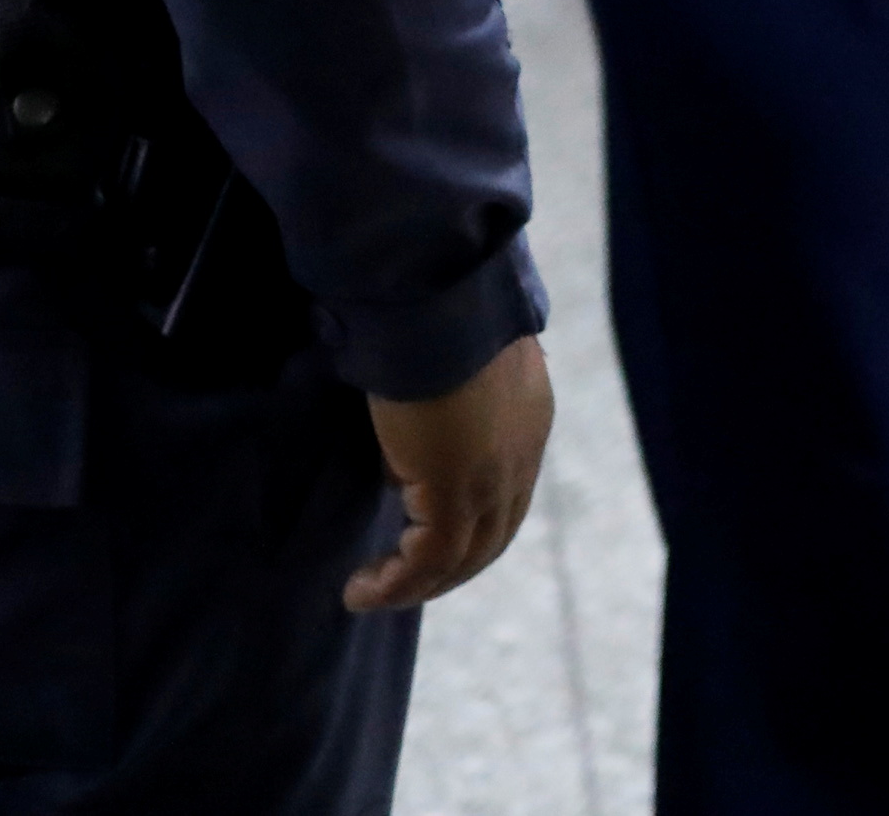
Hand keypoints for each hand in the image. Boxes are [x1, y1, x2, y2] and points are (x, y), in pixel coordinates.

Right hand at [345, 334, 549, 610]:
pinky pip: (431, 558)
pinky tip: (362, 588)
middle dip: (444, 569)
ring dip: (414, 584)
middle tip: (395, 584)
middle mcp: (521, 454)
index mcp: (527, 420)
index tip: (414, 542)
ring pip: (463, 556)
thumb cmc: (427, 314)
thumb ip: (436, 415)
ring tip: (368, 594)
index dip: (466, 529)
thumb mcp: (440, 372)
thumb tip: (402, 461)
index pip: (505, 496)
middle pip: (492, 538)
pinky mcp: (458, 488)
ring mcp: (496, 474)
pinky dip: (397, 582)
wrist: (434, 295)